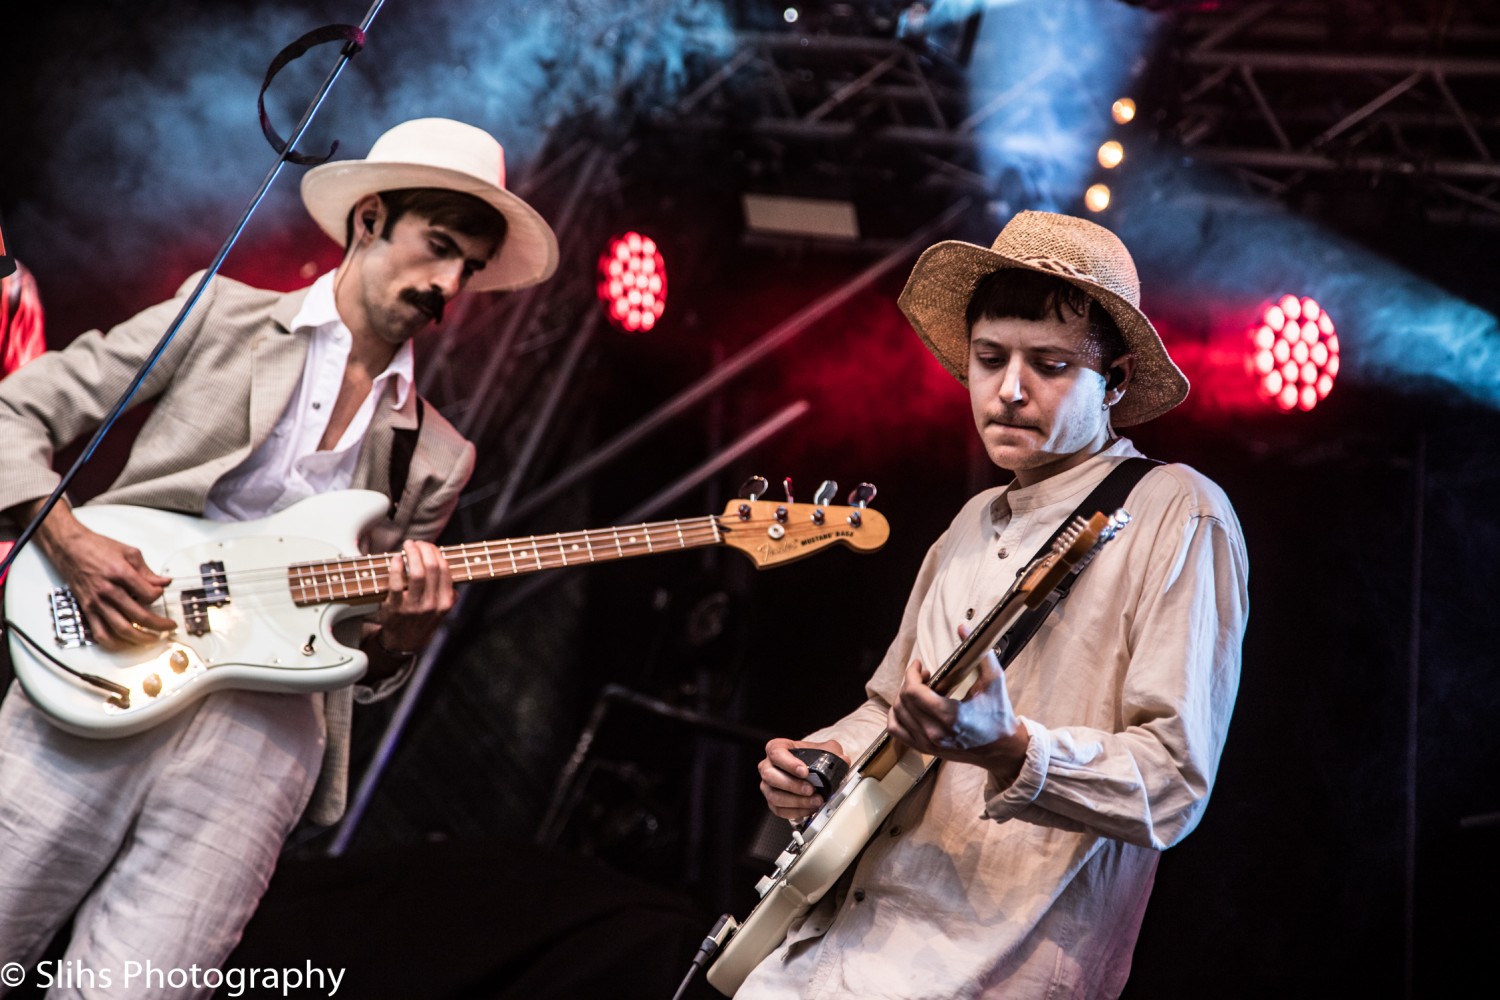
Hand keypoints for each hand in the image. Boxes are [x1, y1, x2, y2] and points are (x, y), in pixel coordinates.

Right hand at [35, 504, 174, 648]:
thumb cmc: (97, 548)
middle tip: (169, 627)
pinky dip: (115, 644)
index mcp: (120, 574)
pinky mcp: (87, 610)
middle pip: (138, 615)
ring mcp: (96, 603)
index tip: (160, 593)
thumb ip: (147, 571)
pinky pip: (100, 634)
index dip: (159, 595)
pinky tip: (126, 643)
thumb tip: (164, 583)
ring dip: (140, 638)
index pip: (148, 594)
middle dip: (158, 625)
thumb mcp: (128, 552)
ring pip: (121, 629)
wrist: (70, 548)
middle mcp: (107, 591)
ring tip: (153, 639)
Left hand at [372, 540, 454, 653]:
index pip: (444, 570)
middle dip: (425, 549)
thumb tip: (453, 578)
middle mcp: (432, 604)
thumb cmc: (422, 621)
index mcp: (445, 602)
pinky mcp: (395, 607)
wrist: (404, 642)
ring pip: (417, 573)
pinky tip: (396, 559)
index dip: (436, 553)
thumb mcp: (442, 611)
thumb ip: (449, 595)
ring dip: (412, 554)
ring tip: (408, 546)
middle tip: (417, 543)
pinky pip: (396, 583)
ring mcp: (413, 606)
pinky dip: (396, 567)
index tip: (429, 546)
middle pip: (432, 568)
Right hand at [758, 737, 847, 820]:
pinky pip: (779, 810)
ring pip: (774, 796)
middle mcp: (768, 766)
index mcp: (776, 748)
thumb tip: (843, 760)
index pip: (776, 753)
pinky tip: (809, 809)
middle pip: (771, 776)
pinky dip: (796, 811)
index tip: (805, 771)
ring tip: (815, 801)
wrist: (809, 769)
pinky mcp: (772, 801)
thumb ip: (833, 751)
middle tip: (811, 789)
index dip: (789, 763)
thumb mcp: (823, 749)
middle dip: (793, 785)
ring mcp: (768, 785)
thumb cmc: (810, 757)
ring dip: (796, 801)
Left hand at [886, 624, 1028, 783]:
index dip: (911, 673)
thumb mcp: (994, 680)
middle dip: (910, 682)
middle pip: (903, 701)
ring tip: (919, 690)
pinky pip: (896, 731)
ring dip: (903, 697)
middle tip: (925, 675)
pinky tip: (908, 707)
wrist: (1003, 749)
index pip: (912, 692)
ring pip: (897, 714)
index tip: (920, 665)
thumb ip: (980, 653)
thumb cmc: (1000, 715)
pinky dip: (896, 716)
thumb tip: (962, 626)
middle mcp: (934, 733)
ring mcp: (928, 744)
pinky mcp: (926, 750)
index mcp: (949, 716)